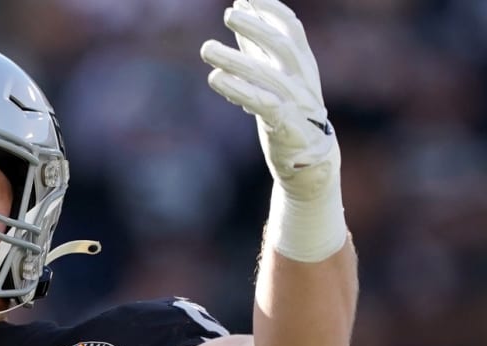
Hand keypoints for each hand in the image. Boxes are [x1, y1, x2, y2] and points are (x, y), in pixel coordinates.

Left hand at [200, 0, 337, 199]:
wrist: (311, 160)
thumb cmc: (289, 113)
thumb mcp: (276, 77)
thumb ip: (258, 49)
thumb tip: (240, 15)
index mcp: (304, 65)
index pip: (293, 30)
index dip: (272, 11)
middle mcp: (303, 80)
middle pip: (282, 46)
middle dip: (256, 28)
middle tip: (228, 14)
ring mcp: (297, 102)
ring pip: (267, 75)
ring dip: (235, 59)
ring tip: (206, 48)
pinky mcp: (285, 125)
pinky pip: (261, 103)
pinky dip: (238, 89)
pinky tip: (215, 78)